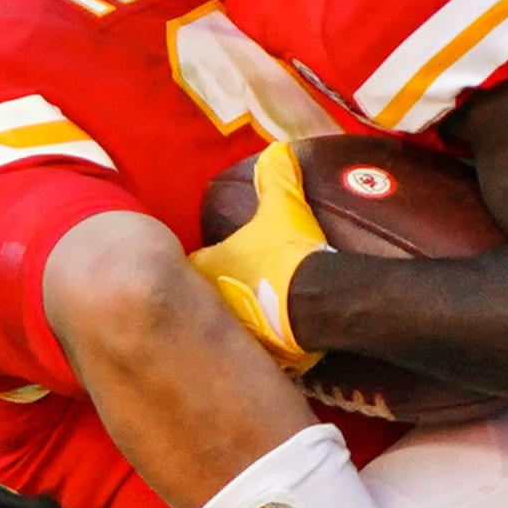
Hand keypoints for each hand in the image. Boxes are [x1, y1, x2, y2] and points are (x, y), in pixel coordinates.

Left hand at [189, 142, 329, 374]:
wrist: (317, 300)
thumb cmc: (289, 253)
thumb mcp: (284, 208)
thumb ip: (277, 177)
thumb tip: (277, 150)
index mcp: (206, 270)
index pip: (190, 267)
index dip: (205, 263)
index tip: (224, 258)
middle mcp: (209, 307)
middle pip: (204, 301)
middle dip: (218, 295)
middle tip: (244, 285)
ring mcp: (231, 336)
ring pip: (226, 330)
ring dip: (241, 320)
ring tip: (265, 310)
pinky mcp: (257, 357)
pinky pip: (253, 351)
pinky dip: (264, 343)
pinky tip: (282, 336)